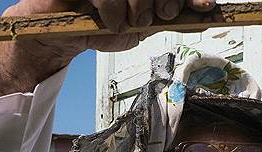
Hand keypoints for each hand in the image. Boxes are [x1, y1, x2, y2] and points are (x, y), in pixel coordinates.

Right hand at [0, 0, 215, 102]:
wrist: (56, 37)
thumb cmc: (98, 28)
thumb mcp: (139, 27)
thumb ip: (168, 18)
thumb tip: (204, 13)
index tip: (205, 6)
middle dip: (167, 0)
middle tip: (159, 15)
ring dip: (139, 9)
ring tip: (125, 23)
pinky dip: (113, 11)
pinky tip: (108, 22)